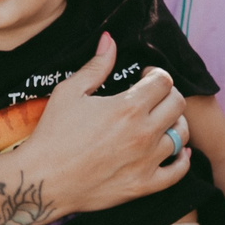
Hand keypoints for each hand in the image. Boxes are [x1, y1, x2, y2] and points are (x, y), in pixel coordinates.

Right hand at [18, 34, 192, 213]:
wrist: (42, 180)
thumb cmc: (52, 134)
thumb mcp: (69, 92)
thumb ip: (96, 66)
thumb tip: (109, 39)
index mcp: (128, 107)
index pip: (164, 81)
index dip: (155, 74)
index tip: (144, 78)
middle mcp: (143, 133)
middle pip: (178, 104)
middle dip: (168, 95)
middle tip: (153, 98)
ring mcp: (146, 161)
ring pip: (181, 134)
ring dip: (175, 124)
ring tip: (160, 123)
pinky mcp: (143, 185)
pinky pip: (178, 171)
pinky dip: (182, 159)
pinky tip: (176, 151)